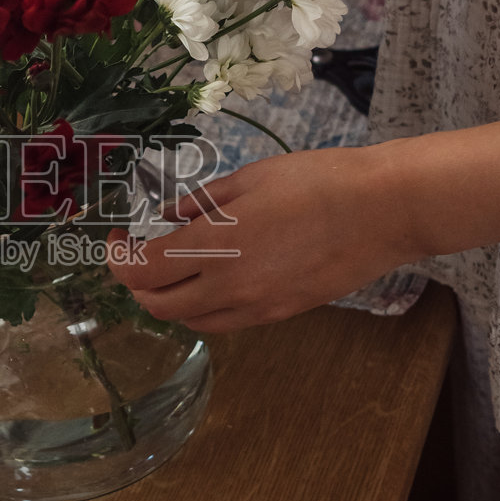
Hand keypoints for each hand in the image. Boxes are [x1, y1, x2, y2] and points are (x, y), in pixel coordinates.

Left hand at [108, 147, 412, 332]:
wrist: (382, 210)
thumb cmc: (318, 181)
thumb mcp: (248, 179)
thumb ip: (201, 204)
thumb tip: (167, 218)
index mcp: (214, 246)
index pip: (140, 272)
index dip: (117, 259)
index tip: (117, 239)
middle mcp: (228, 286)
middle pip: (157, 305)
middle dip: (137, 283)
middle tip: (140, 254)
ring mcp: (255, 306)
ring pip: (190, 320)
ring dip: (170, 297)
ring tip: (177, 265)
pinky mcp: (279, 314)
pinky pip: (225, 321)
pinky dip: (205, 306)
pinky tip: (214, 277)